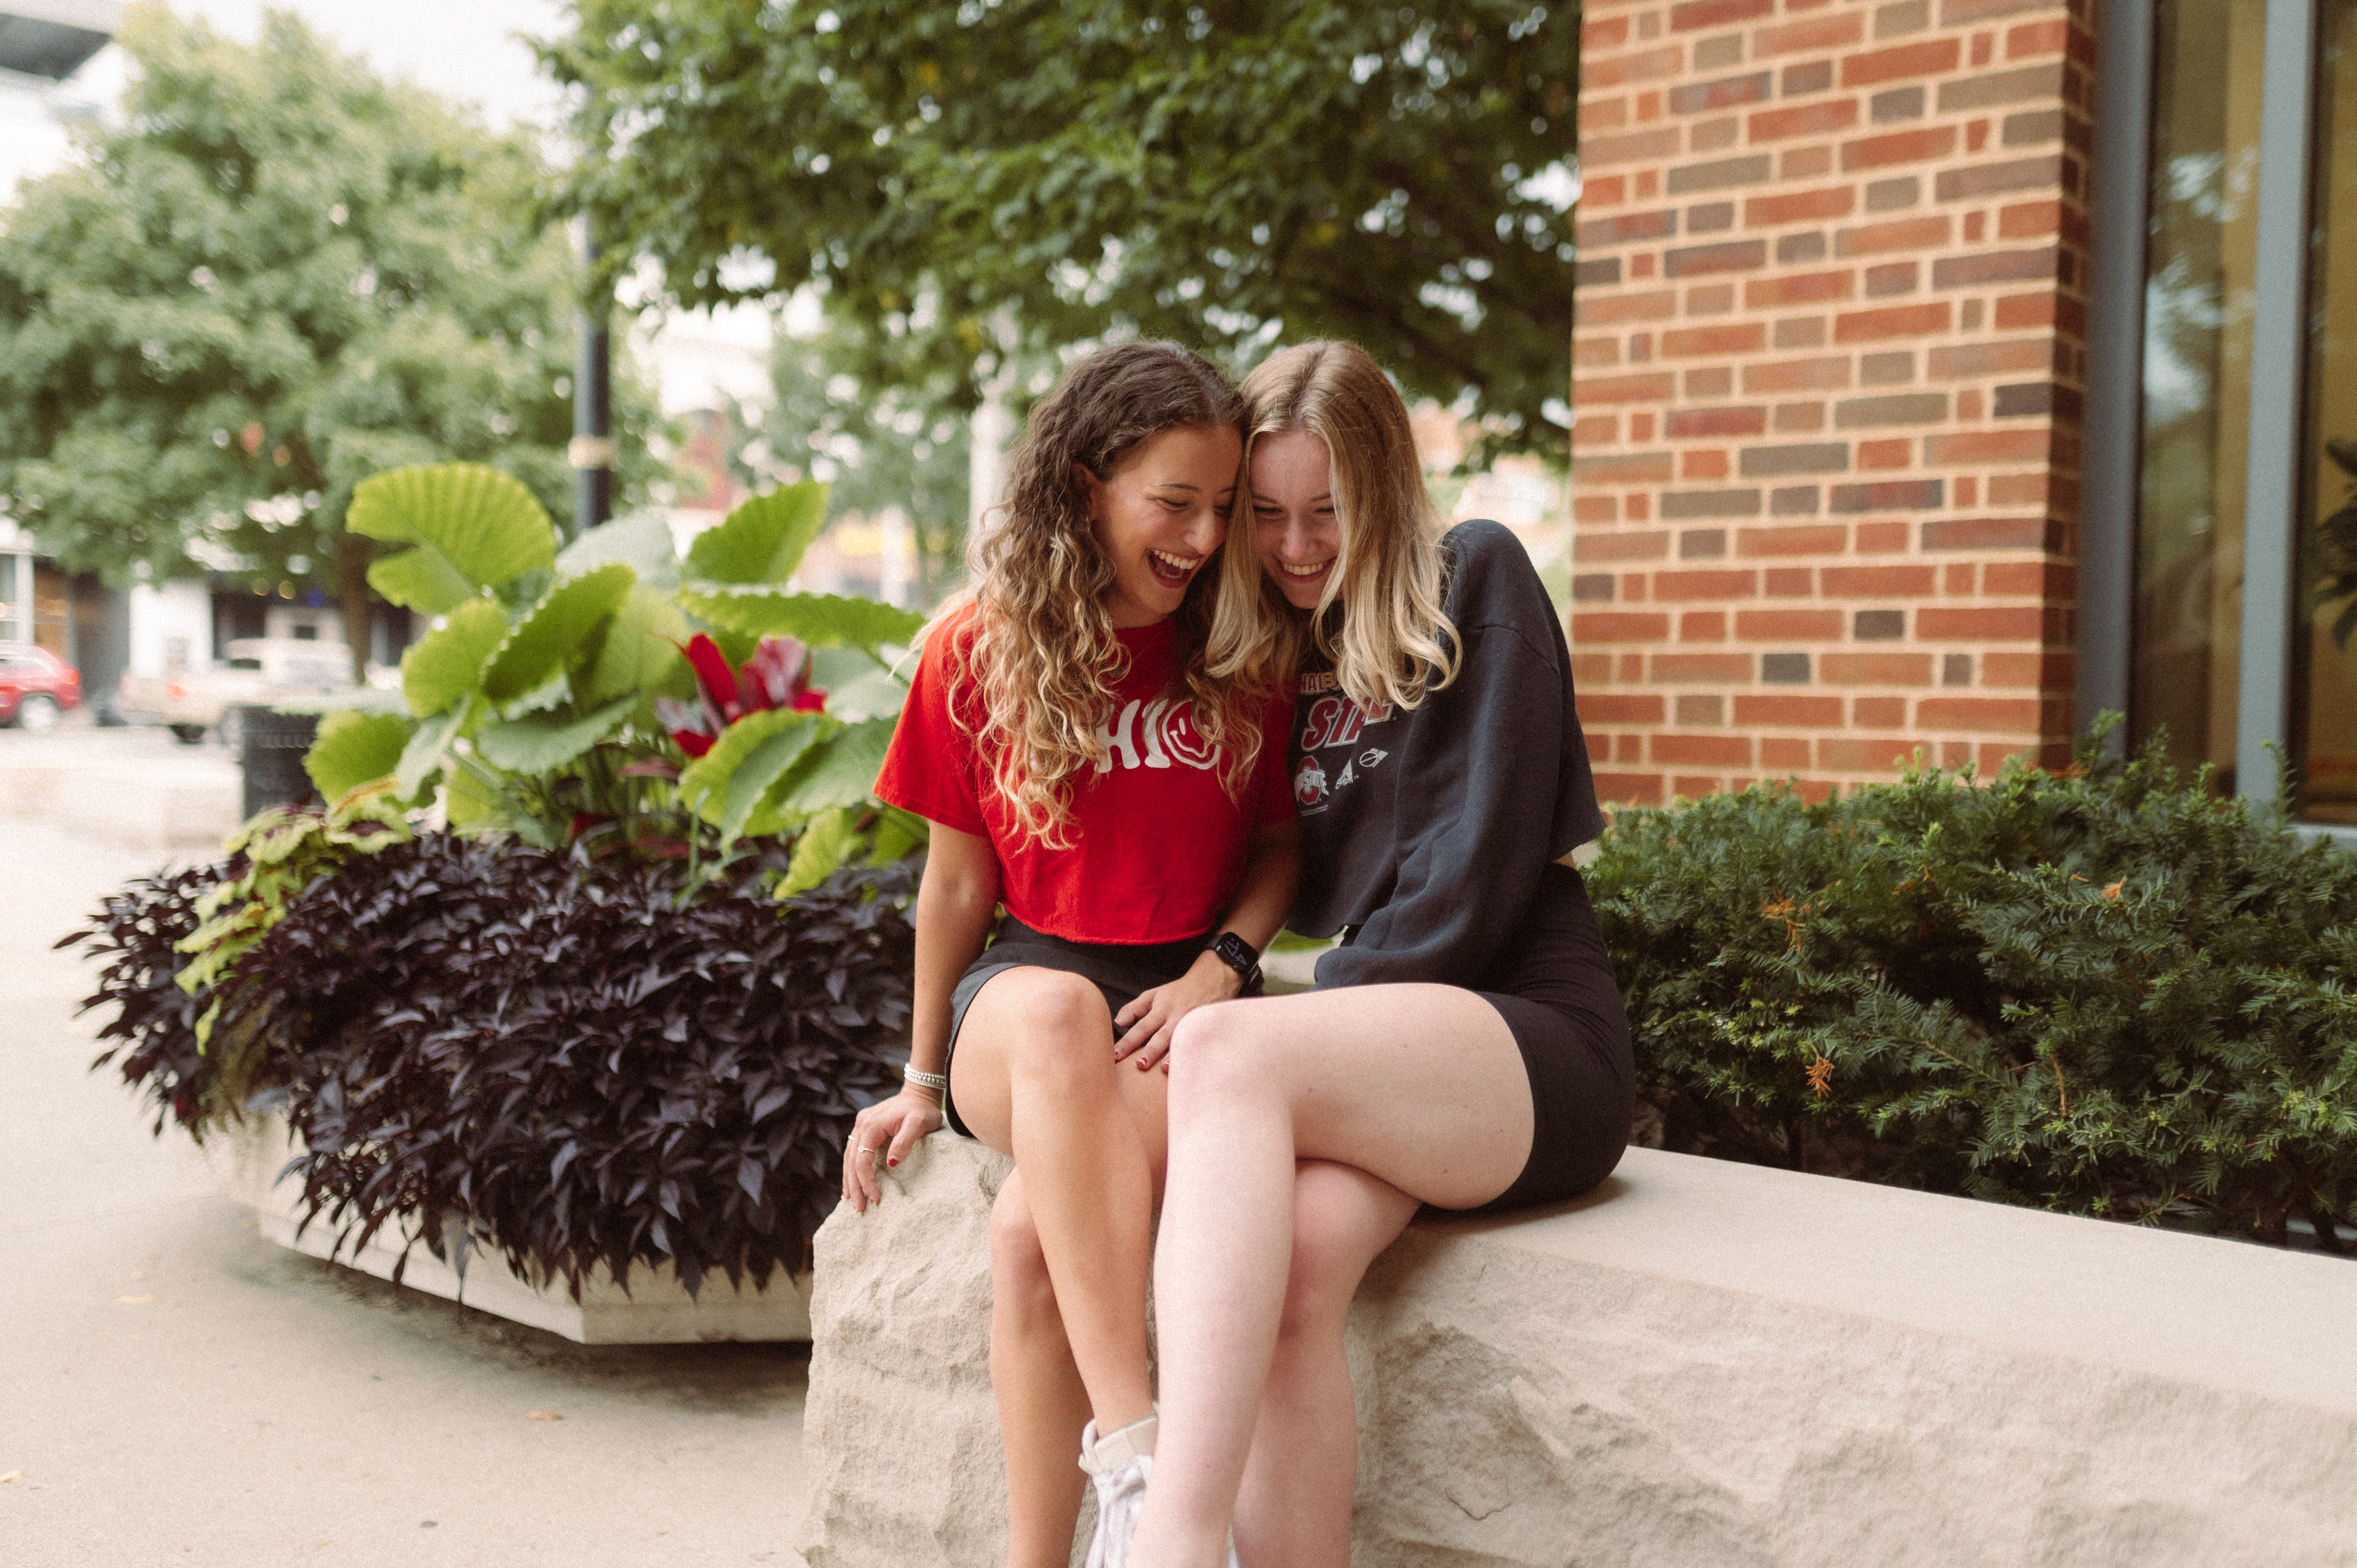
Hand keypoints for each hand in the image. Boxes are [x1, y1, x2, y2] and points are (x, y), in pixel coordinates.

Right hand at [841, 1088, 944, 1212]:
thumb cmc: (922, 1110)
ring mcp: (861, 1125)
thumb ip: (905, 1142)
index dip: (867, 1181)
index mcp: (871, 1125)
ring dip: (849, 1179)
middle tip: (858, 1208)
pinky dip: (851, 1168)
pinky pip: (853, 1151)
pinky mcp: (864, 1128)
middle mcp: (861, 1124)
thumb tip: (892, 1164)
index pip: (862, 1160)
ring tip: (850, 1199)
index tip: (876, 1198)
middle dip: (854, 1186)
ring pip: (849, 1157)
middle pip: (852, 1161)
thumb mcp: (919, 1124)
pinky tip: (851, 1181)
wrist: (918, 1094)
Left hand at [1111, 951, 1243, 1073]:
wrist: (1212, 981)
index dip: (1129, 1041)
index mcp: (1162, 1009)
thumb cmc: (1178, 992)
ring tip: (1164, 1068)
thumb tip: (1117, 1022)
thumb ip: (1134, 1009)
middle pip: (1162, 1036)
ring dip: (1173, 1055)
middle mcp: (1177, 1018)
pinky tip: (1188, 1067)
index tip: (1116, 1054)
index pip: (1142, 1027)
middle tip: (1140, 1065)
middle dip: (1151, 1050)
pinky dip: (1193, 1055)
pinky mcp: (1207, 1029)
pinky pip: (1199, 1044)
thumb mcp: (1153, 995)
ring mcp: (1193, 1025)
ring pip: (1182, 1041)